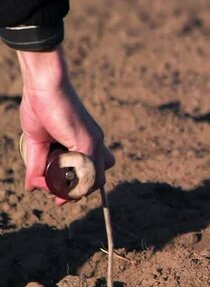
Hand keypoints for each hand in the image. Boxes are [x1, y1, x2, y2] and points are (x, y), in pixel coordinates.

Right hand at [17, 47, 114, 204]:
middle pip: (97, 180)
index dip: (78, 189)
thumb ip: (37, 165)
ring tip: (46, 179)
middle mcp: (96, 144)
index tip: (59, 198)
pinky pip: (83, 172)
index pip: (93, 174)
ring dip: (68, 187)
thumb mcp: (37, 142)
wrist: (44, 84)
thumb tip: (31, 187)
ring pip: (92, 180)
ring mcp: (94, 143)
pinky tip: (47, 175)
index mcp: (87, 142)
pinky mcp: (88, 142)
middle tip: (49, 187)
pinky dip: (64, 179)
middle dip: (75, 190)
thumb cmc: (41, 106)